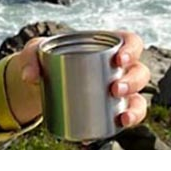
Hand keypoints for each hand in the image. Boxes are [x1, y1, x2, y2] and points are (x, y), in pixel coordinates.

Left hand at [3, 31, 151, 128]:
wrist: (44, 83)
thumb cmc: (46, 58)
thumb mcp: (36, 51)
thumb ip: (30, 57)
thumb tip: (30, 76)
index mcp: (107, 44)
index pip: (132, 42)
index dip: (132, 49)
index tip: (119, 59)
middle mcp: (119, 67)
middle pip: (140, 72)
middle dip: (132, 81)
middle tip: (114, 89)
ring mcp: (118, 90)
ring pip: (139, 97)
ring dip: (135, 108)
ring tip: (122, 117)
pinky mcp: (112, 110)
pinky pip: (127, 117)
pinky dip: (125, 124)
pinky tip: (115, 128)